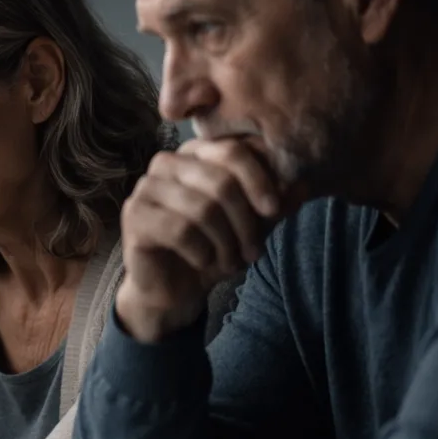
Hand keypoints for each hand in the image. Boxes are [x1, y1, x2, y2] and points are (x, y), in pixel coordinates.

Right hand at [116, 137, 293, 341]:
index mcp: (196, 153)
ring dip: (226, 243)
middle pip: (221, 181)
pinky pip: (179, 230)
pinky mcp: (133, 216)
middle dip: (246, 222)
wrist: (174, 287)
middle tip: (253, 252)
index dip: (261, 180)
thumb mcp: (253, 225)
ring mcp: (146, 187)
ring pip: (202, 208)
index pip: (234, 151)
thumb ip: (275, 204)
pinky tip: (203, 262)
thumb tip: (304, 185)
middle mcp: (167, 162)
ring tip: (231, 262)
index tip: (275, 211)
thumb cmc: (212, 247)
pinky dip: (202, 252)